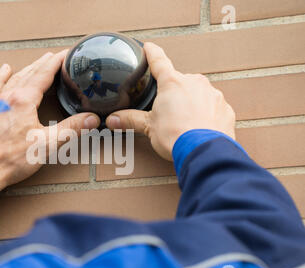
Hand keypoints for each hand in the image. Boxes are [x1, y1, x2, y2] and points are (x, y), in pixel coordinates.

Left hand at [0, 50, 100, 194]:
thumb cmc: (10, 159)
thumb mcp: (47, 144)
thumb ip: (71, 129)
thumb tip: (91, 119)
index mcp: (24, 100)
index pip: (44, 74)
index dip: (57, 62)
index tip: (67, 54)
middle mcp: (8, 97)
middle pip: (29, 73)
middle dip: (44, 63)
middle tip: (56, 57)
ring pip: (13, 78)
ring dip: (27, 68)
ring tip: (38, 62)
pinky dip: (1, 77)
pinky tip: (4, 70)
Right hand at [105, 42, 235, 160]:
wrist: (203, 151)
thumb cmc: (176, 136)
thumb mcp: (148, 127)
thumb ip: (130, 120)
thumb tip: (112, 120)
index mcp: (172, 83)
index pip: (158, 61)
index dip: (152, 53)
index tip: (149, 47)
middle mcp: (194, 83)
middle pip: (179, 82)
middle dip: (174, 94)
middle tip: (167, 111)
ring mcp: (212, 94)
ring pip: (198, 94)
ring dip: (191, 104)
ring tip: (184, 124)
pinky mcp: (225, 108)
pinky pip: (213, 107)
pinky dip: (206, 115)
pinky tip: (199, 128)